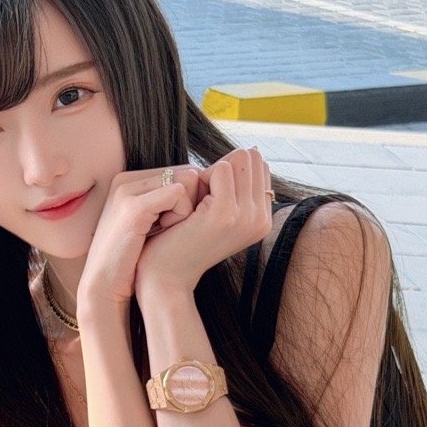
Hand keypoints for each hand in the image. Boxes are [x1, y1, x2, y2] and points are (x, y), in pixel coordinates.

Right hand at [77, 164, 203, 311]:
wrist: (103, 285)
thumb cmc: (130, 260)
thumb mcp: (145, 223)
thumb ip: (164, 201)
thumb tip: (199, 184)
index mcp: (127, 181)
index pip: (181, 171)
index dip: (190, 198)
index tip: (170, 224)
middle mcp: (125, 180)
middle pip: (187, 172)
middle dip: (191, 201)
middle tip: (169, 229)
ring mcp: (127, 191)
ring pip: (186, 180)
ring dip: (187, 208)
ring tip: (165, 231)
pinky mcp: (134, 207)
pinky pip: (179, 194)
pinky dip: (181, 215)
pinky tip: (166, 233)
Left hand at [135, 148, 272, 296]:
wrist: (164, 277)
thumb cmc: (181, 241)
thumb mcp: (216, 214)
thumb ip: (235, 188)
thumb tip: (248, 149)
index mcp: (262, 218)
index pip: (257, 165)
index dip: (228, 172)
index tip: (206, 201)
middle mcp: (261, 218)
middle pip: (250, 158)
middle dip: (221, 169)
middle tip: (197, 202)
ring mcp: (246, 216)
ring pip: (237, 159)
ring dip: (208, 174)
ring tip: (192, 207)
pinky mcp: (225, 213)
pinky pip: (219, 168)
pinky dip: (198, 179)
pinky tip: (185, 209)